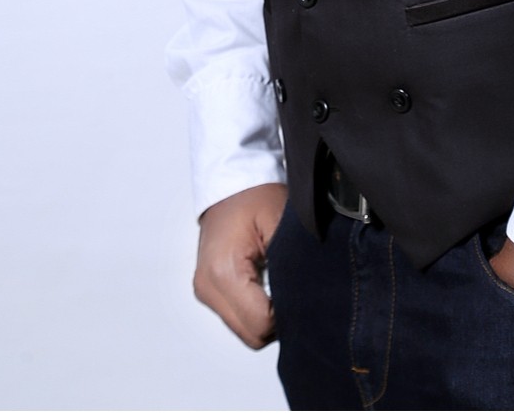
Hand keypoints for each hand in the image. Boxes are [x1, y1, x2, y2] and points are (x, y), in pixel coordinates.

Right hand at [194, 182, 287, 347]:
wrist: (231, 179)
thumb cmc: (255, 194)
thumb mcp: (282, 224)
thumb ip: (294, 266)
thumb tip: (308, 300)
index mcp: (223, 272)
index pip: (261, 324)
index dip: (289, 312)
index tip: (301, 289)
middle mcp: (208, 286)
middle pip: (252, 335)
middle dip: (278, 319)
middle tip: (295, 287)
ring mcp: (205, 290)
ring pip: (245, 330)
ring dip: (266, 316)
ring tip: (280, 281)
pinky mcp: (208, 289)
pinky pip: (237, 317)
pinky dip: (255, 308)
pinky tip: (267, 284)